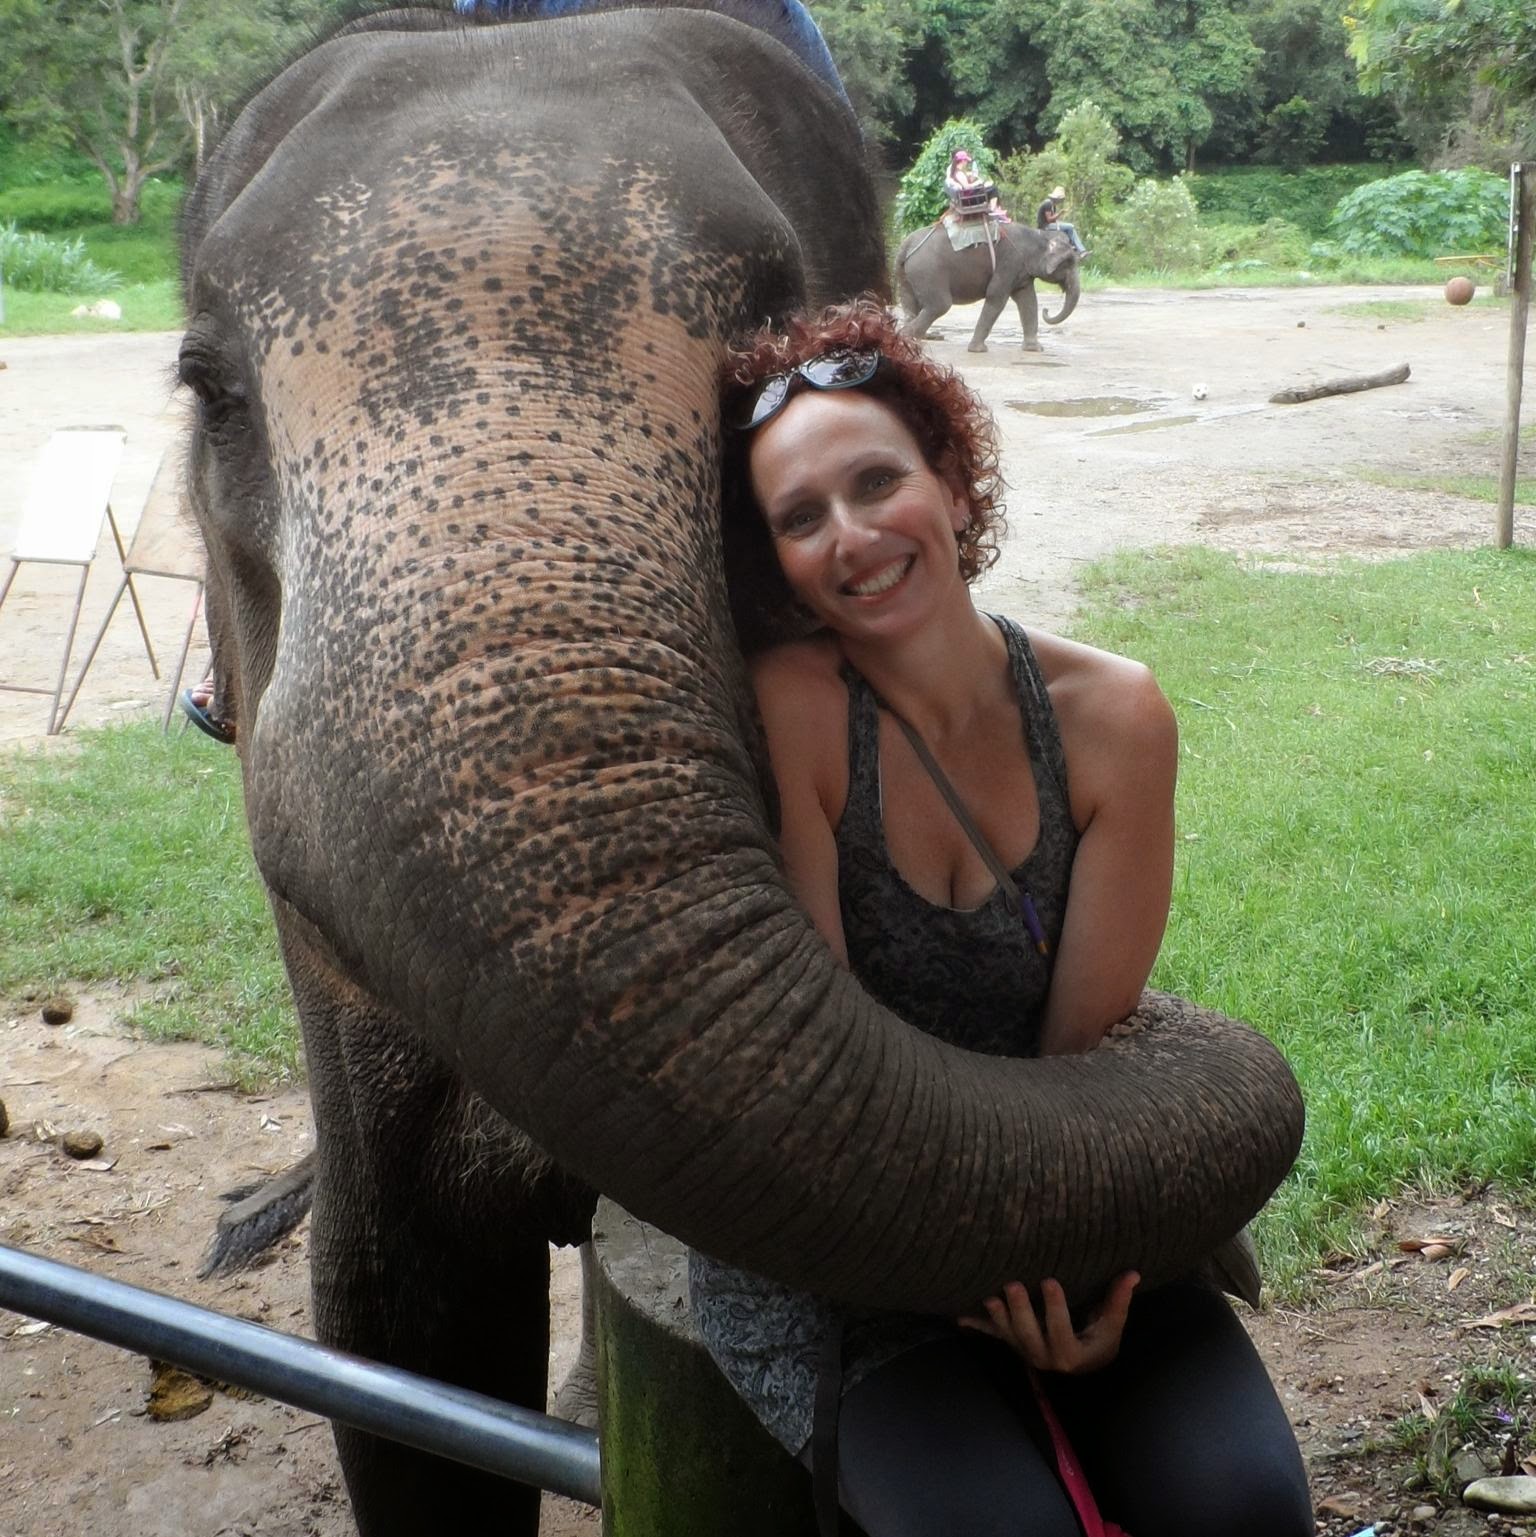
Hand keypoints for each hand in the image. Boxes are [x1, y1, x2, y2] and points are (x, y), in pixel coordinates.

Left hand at [958, 1272, 1138, 1374]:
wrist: (1083, 1366)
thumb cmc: (1099, 1341)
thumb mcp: (1111, 1326)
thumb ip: (1118, 1301)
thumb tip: (1133, 1274)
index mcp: (1070, 1355)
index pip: (1060, 1331)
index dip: (1054, 1308)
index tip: (1050, 1280)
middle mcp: (1044, 1357)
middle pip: (1028, 1336)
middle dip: (1018, 1311)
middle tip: (1011, 1284)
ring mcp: (1025, 1351)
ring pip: (1008, 1336)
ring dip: (996, 1316)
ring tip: (988, 1295)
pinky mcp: (1013, 1344)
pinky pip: (994, 1336)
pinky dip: (978, 1325)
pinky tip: (960, 1316)